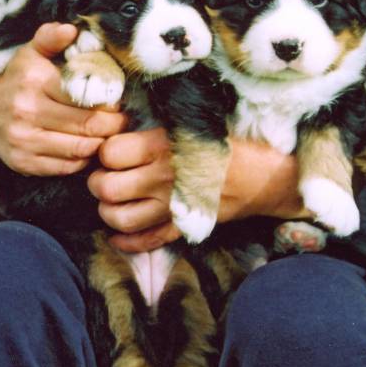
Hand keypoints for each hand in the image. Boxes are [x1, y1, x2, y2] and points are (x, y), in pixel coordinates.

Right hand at [0, 23, 128, 175]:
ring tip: (108, 136)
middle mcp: (27, 112)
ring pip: (81, 149)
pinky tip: (86, 148)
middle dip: (113, 126)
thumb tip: (71, 29)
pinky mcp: (24, 163)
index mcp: (34, 81)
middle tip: (122, 122)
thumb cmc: (16, 82)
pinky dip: (83, 160)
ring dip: (101, 144)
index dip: (110, 103)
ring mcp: (24, 141)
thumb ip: (50, 38)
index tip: (118, 104)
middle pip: (89, 126)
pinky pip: (67, 167)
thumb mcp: (30, 54)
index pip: (86, 97)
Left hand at [88, 128, 303, 251]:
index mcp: (164, 145)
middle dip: (98, 184)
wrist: (267, 176)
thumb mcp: (193, 124)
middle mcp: (162, 176)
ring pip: (119, 218)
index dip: (104, 153)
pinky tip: (120, 234)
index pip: (110, 152)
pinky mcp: (182, 227)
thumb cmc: (230, 143)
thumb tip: (119, 126)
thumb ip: (157, 128)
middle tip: (105, 178)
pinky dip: (126, 241)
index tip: (111, 153)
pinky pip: (144, 241)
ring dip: (108, 212)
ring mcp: (171, 206)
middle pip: (107, 187)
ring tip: (113, 202)